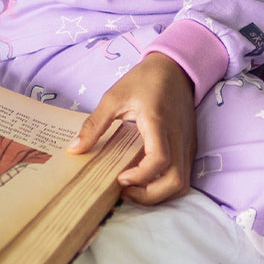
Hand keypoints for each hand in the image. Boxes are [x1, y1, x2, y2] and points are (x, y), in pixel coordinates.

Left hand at [68, 52, 195, 205]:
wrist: (176, 67)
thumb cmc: (144, 79)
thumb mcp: (114, 97)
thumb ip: (95, 124)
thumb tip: (74, 149)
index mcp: (159, 123)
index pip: (159, 159)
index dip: (140, 176)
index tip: (120, 178)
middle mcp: (178, 138)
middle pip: (175, 182)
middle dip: (150, 196)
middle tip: (125, 191)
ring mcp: (187, 144)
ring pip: (182, 184)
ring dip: (159, 194)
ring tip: (135, 187)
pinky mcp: (189, 146)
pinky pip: (183, 175)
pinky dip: (165, 184)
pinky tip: (145, 177)